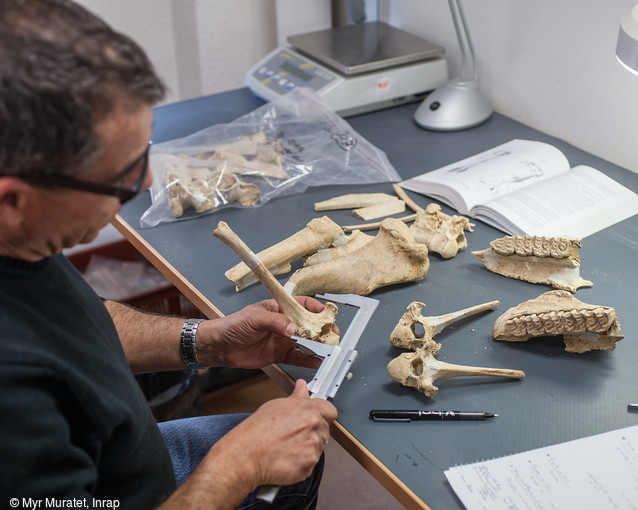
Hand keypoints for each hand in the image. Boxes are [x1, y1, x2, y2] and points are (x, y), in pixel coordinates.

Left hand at [197, 297, 334, 368]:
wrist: (219, 346)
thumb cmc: (233, 325)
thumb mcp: (255, 319)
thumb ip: (275, 322)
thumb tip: (294, 328)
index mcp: (278, 308)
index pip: (302, 305)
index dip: (316, 309)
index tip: (327, 316)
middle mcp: (283, 323)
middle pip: (307, 325)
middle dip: (321, 330)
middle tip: (331, 336)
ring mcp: (281, 339)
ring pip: (304, 342)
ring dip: (316, 346)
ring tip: (328, 350)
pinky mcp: (278, 354)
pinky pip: (296, 357)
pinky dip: (307, 360)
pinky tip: (316, 362)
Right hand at [209, 380, 337, 487]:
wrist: (245, 456)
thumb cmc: (256, 432)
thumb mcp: (276, 405)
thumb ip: (296, 397)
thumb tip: (302, 387)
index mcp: (308, 409)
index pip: (330, 410)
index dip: (323, 415)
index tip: (316, 418)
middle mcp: (313, 427)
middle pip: (324, 430)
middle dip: (312, 433)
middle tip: (293, 435)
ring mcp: (313, 447)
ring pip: (318, 448)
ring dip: (307, 449)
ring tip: (287, 447)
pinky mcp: (309, 465)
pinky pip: (311, 464)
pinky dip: (301, 463)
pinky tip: (287, 458)